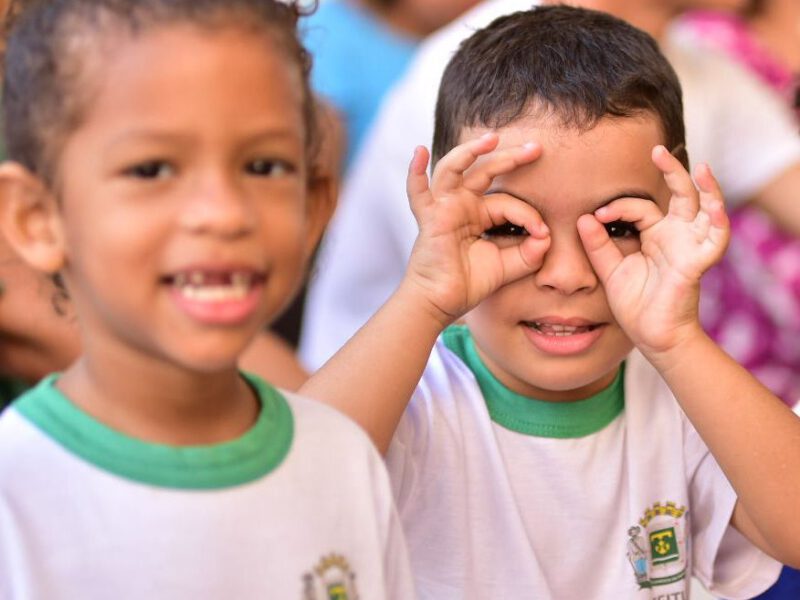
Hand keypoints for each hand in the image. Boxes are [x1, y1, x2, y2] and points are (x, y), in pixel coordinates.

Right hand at [403, 133, 550, 326]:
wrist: (443, 302)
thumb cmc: (470, 283)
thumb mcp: (509, 265)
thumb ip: (530, 252)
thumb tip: (546, 235)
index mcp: (481, 214)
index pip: (509, 202)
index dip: (529, 215)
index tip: (543, 234)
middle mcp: (462, 205)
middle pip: (486, 172)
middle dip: (511, 158)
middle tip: (537, 148)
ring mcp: (444, 207)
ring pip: (455, 169)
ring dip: (471, 151)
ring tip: (492, 139)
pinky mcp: (429, 218)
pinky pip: (417, 192)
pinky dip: (415, 172)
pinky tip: (419, 152)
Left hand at [577, 145, 729, 356]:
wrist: (652, 336)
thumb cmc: (636, 303)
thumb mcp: (610, 270)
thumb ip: (597, 245)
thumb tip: (584, 217)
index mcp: (655, 235)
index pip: (638, 208)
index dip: (616, 208)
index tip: (595, 216)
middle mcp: (676, 235)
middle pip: (680, 195)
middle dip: (672, 171)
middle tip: (657, 149)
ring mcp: (689, 247)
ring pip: (705, 209)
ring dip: (707, 188)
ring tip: (701, 167)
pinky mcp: (696, 263)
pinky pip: (714, 240)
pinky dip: (717, 222)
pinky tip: (713, 206)